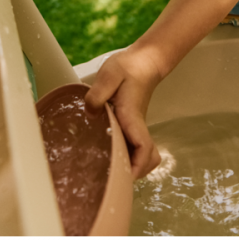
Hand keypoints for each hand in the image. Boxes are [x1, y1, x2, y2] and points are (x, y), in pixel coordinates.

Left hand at [85, 48, 162, 178]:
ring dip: (133, 166)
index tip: (124, 177)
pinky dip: (130, 157)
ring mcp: (137, 128)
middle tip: (112, 178)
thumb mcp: (109, 75)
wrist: (143, 62)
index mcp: (132, 116)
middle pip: (147, 159)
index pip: (143, 146)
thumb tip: (91, 114)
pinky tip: (110, 154)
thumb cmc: (127, 68)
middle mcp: (137, 126)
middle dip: (135, 172)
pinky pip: (136, 148)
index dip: (137, 165)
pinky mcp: (132, 126)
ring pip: (144, 156)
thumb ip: (97, 93)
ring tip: (110, 169)